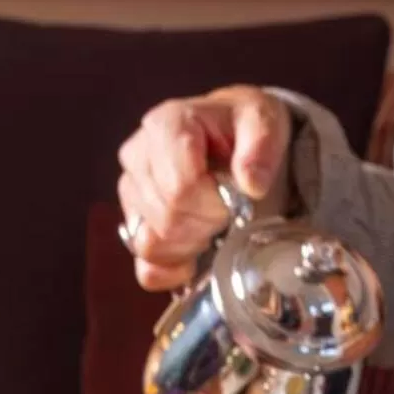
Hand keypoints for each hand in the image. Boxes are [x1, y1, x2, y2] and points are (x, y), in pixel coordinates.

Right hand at [118, 86, 292, 292]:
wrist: (230, 139)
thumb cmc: (242, 129)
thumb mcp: (263, 123)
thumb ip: (260, 147)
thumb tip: (251, 183)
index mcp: (165, 125)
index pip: (180, 188)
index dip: (213, 204)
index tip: (234, 198)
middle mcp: (137, 156)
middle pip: (167, 218)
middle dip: (206, 224)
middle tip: (227, 211)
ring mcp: (131, 194)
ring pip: (153, 243)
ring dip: (191, 245)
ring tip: (211, 224)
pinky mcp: (132, 227)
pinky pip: (145, 267)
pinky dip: (172, 271)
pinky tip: (193, 259)